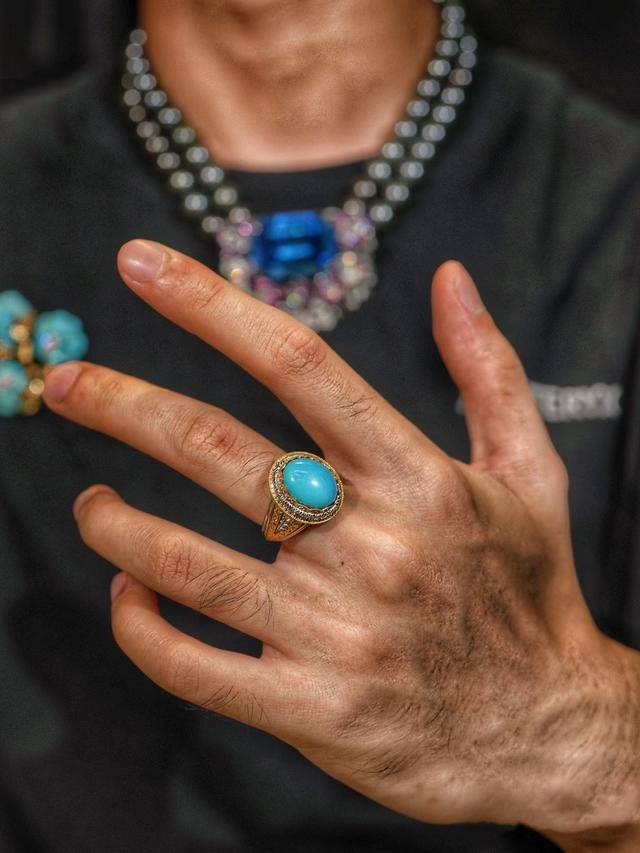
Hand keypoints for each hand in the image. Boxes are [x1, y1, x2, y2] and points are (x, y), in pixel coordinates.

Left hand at [44, 241, 639, 842]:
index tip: (141, 265)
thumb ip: (487, 368)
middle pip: (219, 449)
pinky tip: (125, 596)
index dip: (210, 305)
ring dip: (117, 524)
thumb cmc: (531, 593)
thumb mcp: (530, 472)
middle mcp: (373, 544)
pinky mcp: (314, 709)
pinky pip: (195, 665)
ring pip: (188, 562)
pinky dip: (141, 629)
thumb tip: (451, 278)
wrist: (549, 732)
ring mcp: (337, 631)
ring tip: (89, 502)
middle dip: (126, 405)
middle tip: (66, 385)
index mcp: (419, 477)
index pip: (298, 364)